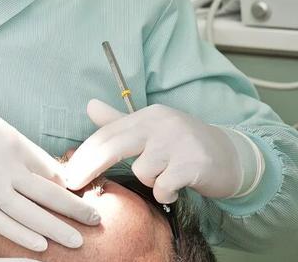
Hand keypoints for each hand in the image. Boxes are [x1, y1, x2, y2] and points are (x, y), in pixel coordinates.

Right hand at [0, 101, 99, 251]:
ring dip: (57, 229)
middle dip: (76, 208)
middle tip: (96, 219)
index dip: (70, 184)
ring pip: (31, 214)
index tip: (83, 194)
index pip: (51, 170)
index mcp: (15, 144)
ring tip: (77, 241)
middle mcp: (6, 168)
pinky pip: (3, 224)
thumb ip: (23, 147)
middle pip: (49, 194)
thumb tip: (47, 170)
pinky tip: (41, 245)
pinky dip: (23, 236)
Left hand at [64, 100, 262, 203]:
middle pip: (114, 146)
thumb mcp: (151, 130)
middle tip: (73, 185)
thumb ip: (119, 121)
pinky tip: (177, 186)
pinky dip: (166, 192)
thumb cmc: (183, 145)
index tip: (66, 173)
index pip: (107, 133)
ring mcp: (179, 141)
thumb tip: (89, 105)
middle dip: (89, 167)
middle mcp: (162, 123)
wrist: (231, 157)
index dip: (83, 154)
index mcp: (148, 115)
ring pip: (142, 171)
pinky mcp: (193, 162)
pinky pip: (163, 185)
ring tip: (166, 176)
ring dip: (151, 181)